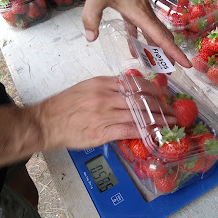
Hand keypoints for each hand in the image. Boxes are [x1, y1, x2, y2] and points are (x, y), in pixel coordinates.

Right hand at [34, 76, 175, 149]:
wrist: (45, 122)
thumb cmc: (64, 106)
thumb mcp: (86, 88)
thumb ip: (107, 88)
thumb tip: (128, 93)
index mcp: (102, 83)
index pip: (134, 84)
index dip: (152, 90)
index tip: (162, 95)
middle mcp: (106, 96)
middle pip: (140, 99)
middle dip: (160, 105)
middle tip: (172, 110)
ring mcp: (105, 114)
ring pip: (138, 114)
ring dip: (158, 119)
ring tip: (170, 122)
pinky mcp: (102, 131)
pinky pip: (129, 130)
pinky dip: (144, 132)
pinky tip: (155, 134)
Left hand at [69, 0, 191, 67]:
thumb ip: (91, 17)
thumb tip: (91, 38)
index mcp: (141, 13)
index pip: (161, 37)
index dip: (174, 52)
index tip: (187, 64)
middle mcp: (145, 13)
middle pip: (162, 37)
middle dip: (169, 54)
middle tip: (171, 70)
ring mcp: (141, 10)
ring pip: (154, 33)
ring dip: (156, 48)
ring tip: (157, 63)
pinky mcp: (134, 8)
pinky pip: (141, 28)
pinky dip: (141, 39)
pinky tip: (135, 50)